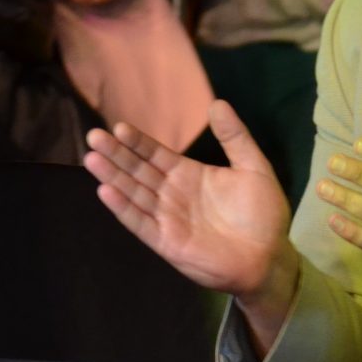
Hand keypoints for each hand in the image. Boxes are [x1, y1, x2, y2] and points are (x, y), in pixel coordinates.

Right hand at [84, 101, 296, 314]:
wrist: (270, 259)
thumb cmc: (263, 216)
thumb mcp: (254, 169)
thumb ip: (235, 138)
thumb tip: (217, 102)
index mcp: (186, 175)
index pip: (154, 154)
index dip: (137, 142)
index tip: (119, 127)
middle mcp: (170, 194)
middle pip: (137, 170)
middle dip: (115, 154)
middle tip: (94, 137)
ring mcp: (166, 218)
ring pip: (133, 193)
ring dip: (112, 176)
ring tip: (91, 159)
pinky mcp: (165, 242)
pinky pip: (139, 223)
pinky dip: (122, 208)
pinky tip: (105, 192)